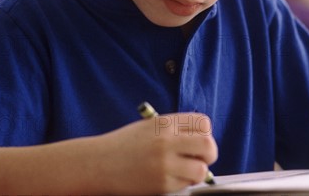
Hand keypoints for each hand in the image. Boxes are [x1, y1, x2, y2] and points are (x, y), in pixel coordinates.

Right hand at [95, 113, 217, 193]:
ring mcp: (165, 163)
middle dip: (209, 153)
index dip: (205, 133)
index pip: (203, 123)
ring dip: (197, 171)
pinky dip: (183, 182)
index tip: (199, 140)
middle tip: (200, 158)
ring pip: (202, 170)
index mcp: (166, 123)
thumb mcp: (150, 126)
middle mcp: (167, 141)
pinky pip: (186, 184)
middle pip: (208, 145)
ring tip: (185, 170)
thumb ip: (176, 129)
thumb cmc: (125, 145)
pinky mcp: (162, 183)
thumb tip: (202, 137)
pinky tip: (170, 177)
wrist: (99, 164)